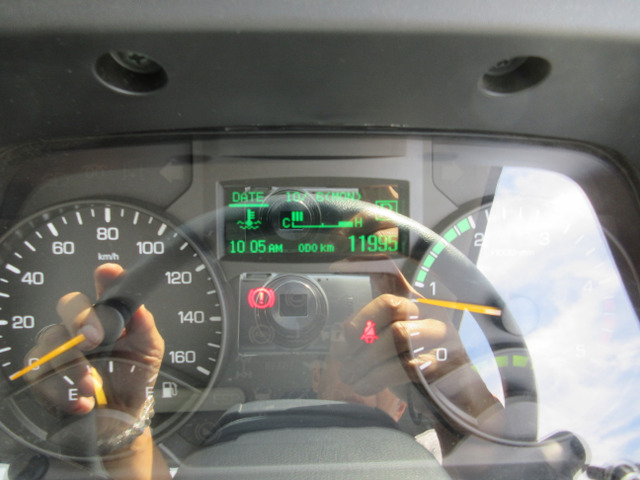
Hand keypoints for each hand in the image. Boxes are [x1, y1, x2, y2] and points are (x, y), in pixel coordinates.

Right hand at [23, 263, 163, 417]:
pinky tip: (82, 402)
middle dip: (79, 318)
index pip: (102, 290)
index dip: (104, 279)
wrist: (122, 417)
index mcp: (107, 317)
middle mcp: (81, 328)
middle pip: (68, 304)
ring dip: (71, 364)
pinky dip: (61, 390)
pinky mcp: (44, 375)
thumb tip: (138, 305)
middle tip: (95, 340)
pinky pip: (38, 372)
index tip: (107, 274)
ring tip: (92, 385)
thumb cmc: (135, 377)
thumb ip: (144, 326)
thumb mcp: (149, 351)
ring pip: (50, 339)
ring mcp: (60, 349)